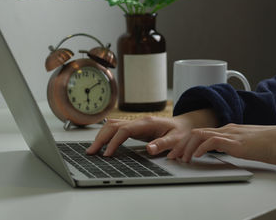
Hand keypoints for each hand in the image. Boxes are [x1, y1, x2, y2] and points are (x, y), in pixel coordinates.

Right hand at [86, 108, 218, 156]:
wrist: (184, 125)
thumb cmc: (181, 133)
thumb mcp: (176, 140)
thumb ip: (163, 144)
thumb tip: (150, 149)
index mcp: (146, 123)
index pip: (124, 131)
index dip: (114, 142)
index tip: (107, 154)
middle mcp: (138, 121)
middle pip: (112, 126)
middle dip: (100, 138)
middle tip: (91, 152)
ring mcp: (134, 123)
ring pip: (111, 125)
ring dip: (100, 136)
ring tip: (92, 150)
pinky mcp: (133, 128)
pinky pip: (115, 129)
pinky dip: (105, 135)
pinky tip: (101, 144)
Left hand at [168, 123, 275, 164]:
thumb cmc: (270, 145)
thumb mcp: (245, 145)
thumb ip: (231, 146)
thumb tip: (220, 153)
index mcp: (228, 130)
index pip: (200, 132)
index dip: (186, 142)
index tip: (179, 153)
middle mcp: (227, 129)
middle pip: (195, 132)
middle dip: (181, 145)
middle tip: (173, 157)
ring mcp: (231, 134)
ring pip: (200, 134)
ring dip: (187, 147)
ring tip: (182, 159)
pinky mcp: (236, 141)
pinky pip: (213, 140)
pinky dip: (201, 148)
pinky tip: (198, 157)